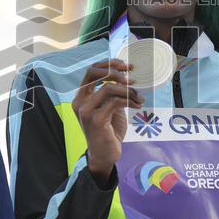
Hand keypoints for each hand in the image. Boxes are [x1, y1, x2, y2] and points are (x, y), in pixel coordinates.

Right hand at [71, 59, 143, 181]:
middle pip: (93, 73)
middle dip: (115, 71)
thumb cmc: (108, 131)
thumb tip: (126, 74)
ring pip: (108, 87)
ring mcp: (86, 111)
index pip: (91, 70)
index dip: (109, 64)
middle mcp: (79, 101)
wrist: (104, 155)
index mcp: (81, 96)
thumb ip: (112, 92)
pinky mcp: (95, 120)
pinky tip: (138, 105)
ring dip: (128, 90)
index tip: (127, 66)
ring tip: (139, 97)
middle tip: (132, 78)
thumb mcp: (110, 106)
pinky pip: (115, 102)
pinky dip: (130, 100)